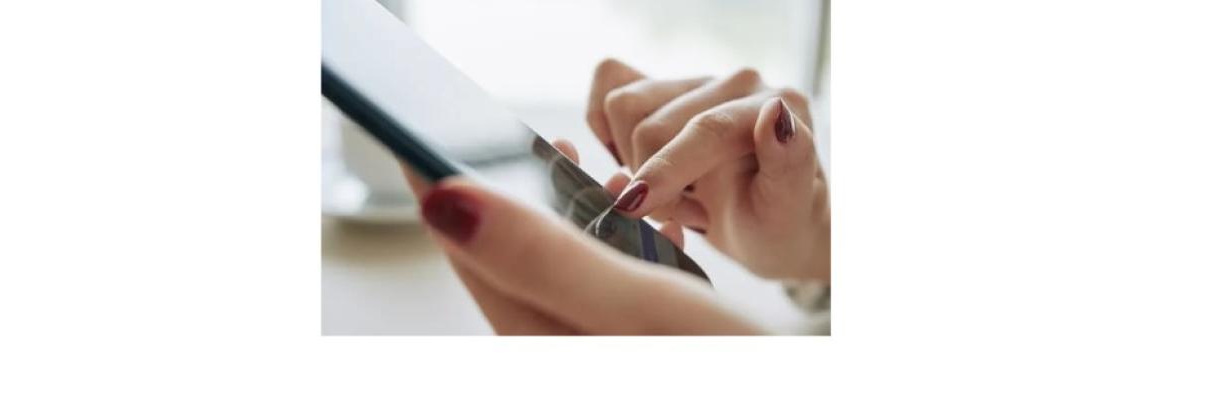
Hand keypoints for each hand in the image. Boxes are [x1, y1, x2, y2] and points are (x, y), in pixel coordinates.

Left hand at [401, 142, 765, 334]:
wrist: (790, 391)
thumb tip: (445, 204)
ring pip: (556, 272)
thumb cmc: (720, 367)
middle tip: (520, 143)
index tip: (424, 137)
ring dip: (564, 217)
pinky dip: (612, 248)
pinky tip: (644, 228)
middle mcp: (556, 345)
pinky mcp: (628, 347)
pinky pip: (601, 291)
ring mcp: (592, 346)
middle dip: (509, 196)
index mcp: (539, 336)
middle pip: (507, 259)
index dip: (443, 184)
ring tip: (581, 170)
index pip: (467, 248)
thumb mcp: (635, 304)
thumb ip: (541, 255)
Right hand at [586, 59, 828, 281]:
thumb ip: (789, 162)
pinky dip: (609, 132)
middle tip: (693, 217)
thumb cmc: (778, 225)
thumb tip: (775, 112)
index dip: (666, 167)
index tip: (633, 205)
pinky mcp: (663, 87)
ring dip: (634, 163)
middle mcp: (736, 83)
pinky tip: (644, 167)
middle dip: (657, 187)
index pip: (707, 128)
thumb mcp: (789, 211)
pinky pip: (610, 82)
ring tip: (676, 195)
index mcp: (776, 106)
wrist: (767, 226)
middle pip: (651, 124)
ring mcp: (697, 82)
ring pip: (623, 106)